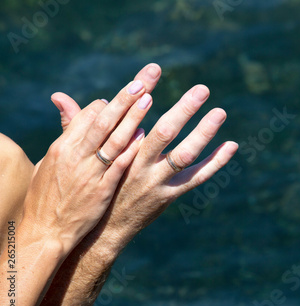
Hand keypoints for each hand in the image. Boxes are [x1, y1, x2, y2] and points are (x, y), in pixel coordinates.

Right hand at [24, 77, 152, 251]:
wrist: (45, 231)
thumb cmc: (47, 193)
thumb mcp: (52, 158)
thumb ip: (64, 128)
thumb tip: (61, 97)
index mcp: (62, 146)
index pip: (88, 116)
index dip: (108, 104)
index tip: (126, 95)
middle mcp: (76, 156)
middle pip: (103, 121)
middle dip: (123, 99)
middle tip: (143, 82)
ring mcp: (90, 173)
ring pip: (114, 140)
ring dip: (132, 119)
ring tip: (149, 99)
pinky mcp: (102, 191)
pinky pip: (118, 166)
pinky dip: (131, 150)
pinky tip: (145, 137)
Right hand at [52, 64, 237, 249]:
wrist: (102, 230)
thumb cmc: (92, 187)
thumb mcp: (80, 158)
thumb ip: (75, 124)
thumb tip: (60, 97)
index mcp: (117, 152)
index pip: (129, 118)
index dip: (137, 95)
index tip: (150, 73)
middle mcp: (138, 166)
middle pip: (163, 134)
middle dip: (183, 110)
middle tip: (202, 89)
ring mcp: (156, 182)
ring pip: (184, 155)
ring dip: (203, 133)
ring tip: (220, 112)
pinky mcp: (170, 195)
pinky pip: (197, 178)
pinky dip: (215, 162)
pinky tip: (231, 145)